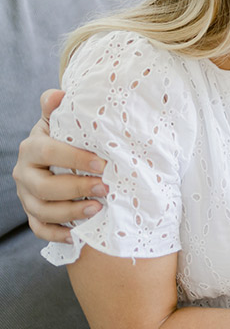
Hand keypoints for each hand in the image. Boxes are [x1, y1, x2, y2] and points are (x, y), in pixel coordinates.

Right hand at [13, 89, 106, 242]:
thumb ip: (57, 108)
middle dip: (76, 189)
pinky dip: (58, 234)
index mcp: (32, 148)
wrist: (57, 157)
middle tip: (105, 188)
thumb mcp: (61, 121)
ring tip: (98, 209)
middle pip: (45, 187)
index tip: (103, 164)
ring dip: (71, 213)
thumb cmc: (66, 138)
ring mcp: (26, 196)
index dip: (75, 158)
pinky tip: (78, 234)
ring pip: (42, 211)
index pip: (49, 152)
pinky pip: (39, 230)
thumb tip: (57, 94)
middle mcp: (24, 173)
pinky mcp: (33, 214)